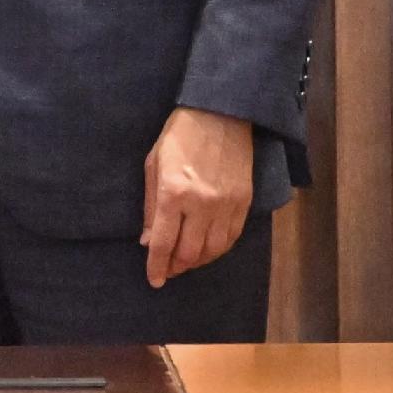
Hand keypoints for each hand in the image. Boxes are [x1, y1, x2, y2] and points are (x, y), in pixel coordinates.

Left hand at [140, 108, 253, 288]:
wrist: (221, 112)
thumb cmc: (180, 135)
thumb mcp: (154, 164)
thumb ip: (151, 206)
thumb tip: (148, 242)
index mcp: (174, 193)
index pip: (164, 243)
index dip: (157, 266)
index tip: (154, 280)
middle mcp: (202, 204)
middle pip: (189, 253)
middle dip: (176, 266)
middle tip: (169, 269)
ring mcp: (226, 205)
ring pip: (213, 251)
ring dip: (197, 261)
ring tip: (186, 261)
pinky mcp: (244, 202)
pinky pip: (232, 238)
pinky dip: (218, 249)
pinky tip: (208, 248)